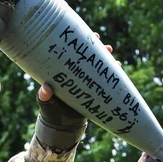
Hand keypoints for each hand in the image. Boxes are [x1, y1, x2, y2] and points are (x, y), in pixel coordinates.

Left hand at [35, 34, 112, 150]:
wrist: (62, 124)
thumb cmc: (50, 109)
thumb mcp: (46, 102)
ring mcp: (86, 80)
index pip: (72, 51)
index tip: (90, 37)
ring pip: (99, 66)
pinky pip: (104, 80)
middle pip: (89, 56)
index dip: (81, 41)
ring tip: (114, 58)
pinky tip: (118, 68)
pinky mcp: (94, 90)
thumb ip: (44, 96)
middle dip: (99, 49)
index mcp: (63, 70)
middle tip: (106, 47)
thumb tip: (45, 89)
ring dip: (108, 60)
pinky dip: (112, 74)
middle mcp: (76, 72)